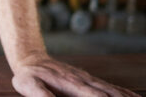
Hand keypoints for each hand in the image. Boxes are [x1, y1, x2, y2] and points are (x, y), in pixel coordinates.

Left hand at [11, 54, 137, 96]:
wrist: (31, 59)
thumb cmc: (29, 75)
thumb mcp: (28, 85)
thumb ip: (42, 96)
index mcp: (70, 84)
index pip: (93, 95)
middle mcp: (84, 81)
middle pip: (108, 93)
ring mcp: (89, 80)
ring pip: (113, 90)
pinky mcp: (90, 80)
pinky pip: (111, 87)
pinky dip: (124, 93)